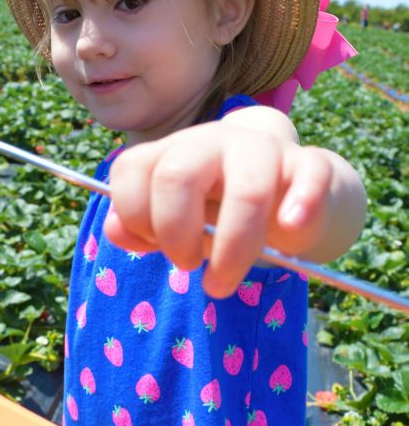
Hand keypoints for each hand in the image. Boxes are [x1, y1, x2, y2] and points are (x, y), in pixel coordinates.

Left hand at [103, 109, 347, 297]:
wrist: (289, 196)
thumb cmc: (221, 213)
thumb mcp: (177, 222)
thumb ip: (142, 228)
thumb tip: (116, 230)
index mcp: (172, 152)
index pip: (131, 170)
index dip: (134, 215)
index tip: (153, 246)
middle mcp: (212, 141)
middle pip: (178, 176)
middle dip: (174, 232)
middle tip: (187, 267)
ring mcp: (262, 150)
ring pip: (247, 190)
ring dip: (233, 247)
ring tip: (222, 284)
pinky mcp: (309, 165)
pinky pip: (310, 173)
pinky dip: (302, 204)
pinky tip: (291, 230)